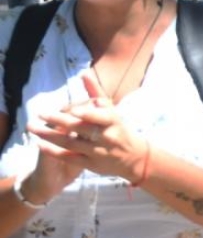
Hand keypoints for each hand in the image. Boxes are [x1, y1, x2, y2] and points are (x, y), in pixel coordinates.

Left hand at [27, 73, 149, 185]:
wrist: (135, 158)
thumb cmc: (119, 129)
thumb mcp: (112, 111)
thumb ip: (96, 93)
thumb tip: (84, 73)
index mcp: (113, 121)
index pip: (98, 116)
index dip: (85, 113)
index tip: (67, 109)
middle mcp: (107, 137)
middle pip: (80, 128)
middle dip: (58, 120)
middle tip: (40, 114)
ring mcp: (99, 152)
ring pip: (71, 143)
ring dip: (49, 136)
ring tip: (32, 128)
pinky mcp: (92, 164)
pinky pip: (70, 158)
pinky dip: (54, 152)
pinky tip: (40, 144)